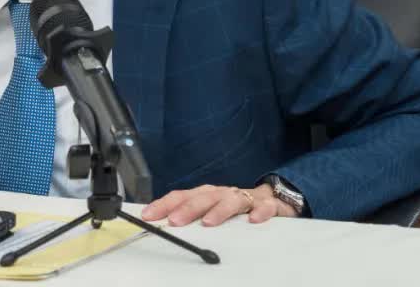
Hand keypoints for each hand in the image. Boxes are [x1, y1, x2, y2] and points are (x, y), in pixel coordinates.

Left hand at [141, 184, 297, 226]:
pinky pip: (265, 207)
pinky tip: (253, 220)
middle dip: (188, 208)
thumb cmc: (234, 205)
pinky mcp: (267, 205)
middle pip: (204, 197)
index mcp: (207, 194)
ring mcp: (244, 197)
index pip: (182, 196)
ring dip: (219, 210)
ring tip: (209, 222)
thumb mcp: (210, 209)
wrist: (271, 198)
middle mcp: (223, 193)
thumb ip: (190, 216)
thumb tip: (162, 225)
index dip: (164, 204)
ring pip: (231, 200)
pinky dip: (259, 212)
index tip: (148, 215)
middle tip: (175, 221)